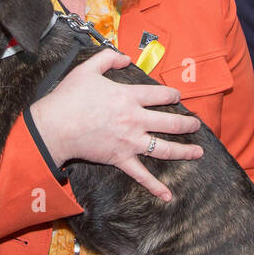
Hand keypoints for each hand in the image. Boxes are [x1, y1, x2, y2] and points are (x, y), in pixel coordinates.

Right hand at [28, 47, 201, 200]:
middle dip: (187, 124)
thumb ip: (108, 58)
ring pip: (165, 148)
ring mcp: (130, 141)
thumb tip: (126, 58)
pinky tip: (168, 196)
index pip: (160, 95)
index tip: (178, 96)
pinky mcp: (121, 159)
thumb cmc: (69, 97)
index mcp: (129, 96)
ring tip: (198, 152)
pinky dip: (155, 187)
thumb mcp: (87, 69)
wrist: (55, 126)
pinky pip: (141, 175)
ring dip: (184, 151)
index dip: (172, 94)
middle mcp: (135, 119)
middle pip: (170, 122)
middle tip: (196, 125)